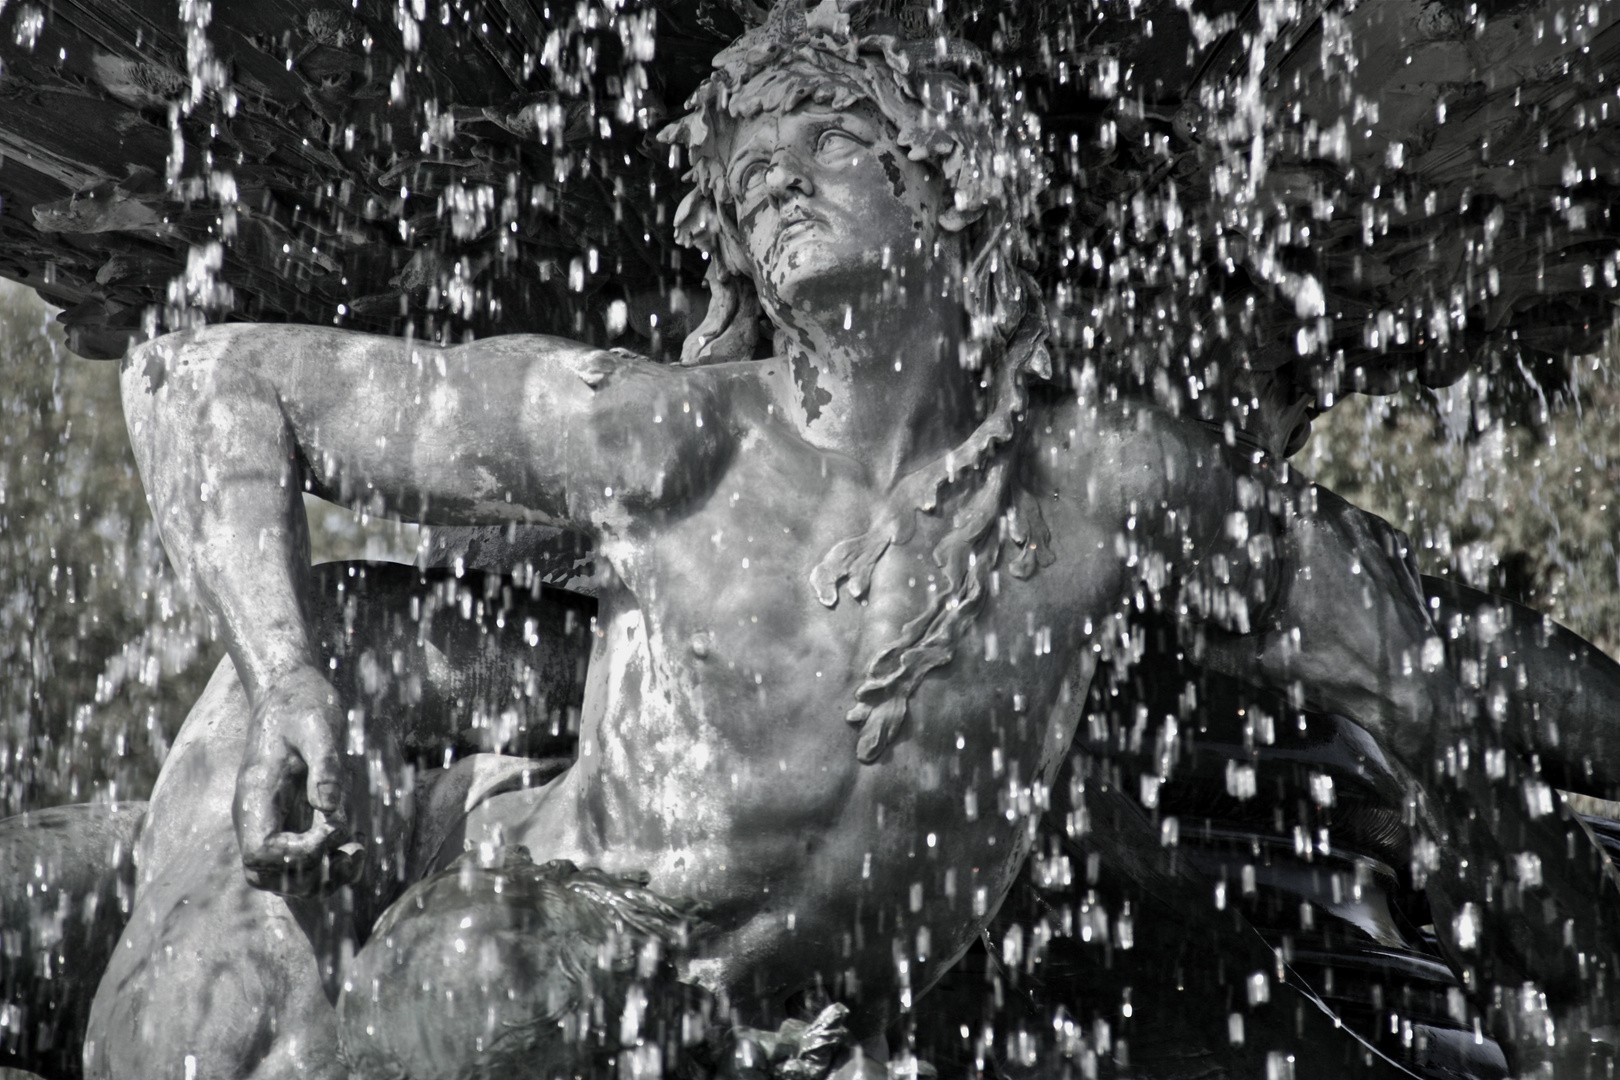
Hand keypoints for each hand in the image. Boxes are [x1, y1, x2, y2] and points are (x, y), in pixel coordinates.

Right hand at [232, 665, 361, 894]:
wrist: (288, 688)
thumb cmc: (302, 702)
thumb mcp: (319, 726)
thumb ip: (325, 765)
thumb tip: (331, 809)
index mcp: (256, 794)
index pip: (260, 852)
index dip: (298, 855)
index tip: (335, 830)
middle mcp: (256, 814)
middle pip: (266, 875)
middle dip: (311, 875)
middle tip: (352, 848)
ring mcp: (269, 819)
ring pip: (282, 876)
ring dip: (321, 878)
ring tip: (359, 853)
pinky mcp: (287, 818)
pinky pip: (297, 859)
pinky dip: (325, 864)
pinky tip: (355, 845)